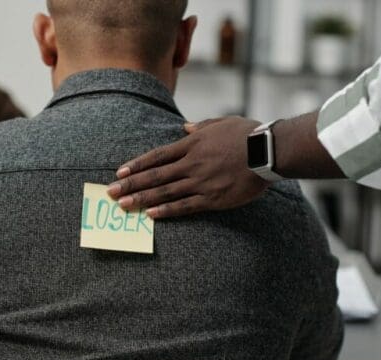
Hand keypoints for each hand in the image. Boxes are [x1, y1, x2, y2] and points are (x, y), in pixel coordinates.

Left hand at [107, 117, 269, 217]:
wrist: (269, 151)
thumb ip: (200, 127)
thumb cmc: (248, 134)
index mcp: (192, 145)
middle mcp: (191, 164)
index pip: (157, 156)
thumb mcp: (221, 123)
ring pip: (165, 192)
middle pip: (155, 176)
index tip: (119, 173)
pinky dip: (167, 210)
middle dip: (131, 184)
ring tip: (124, 205)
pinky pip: (185, 206)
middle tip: (111, 193)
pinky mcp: (213, 198)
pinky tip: (152, 214)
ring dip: (142, 199)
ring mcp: (200, 182)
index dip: (136, 165)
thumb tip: (185, 128)